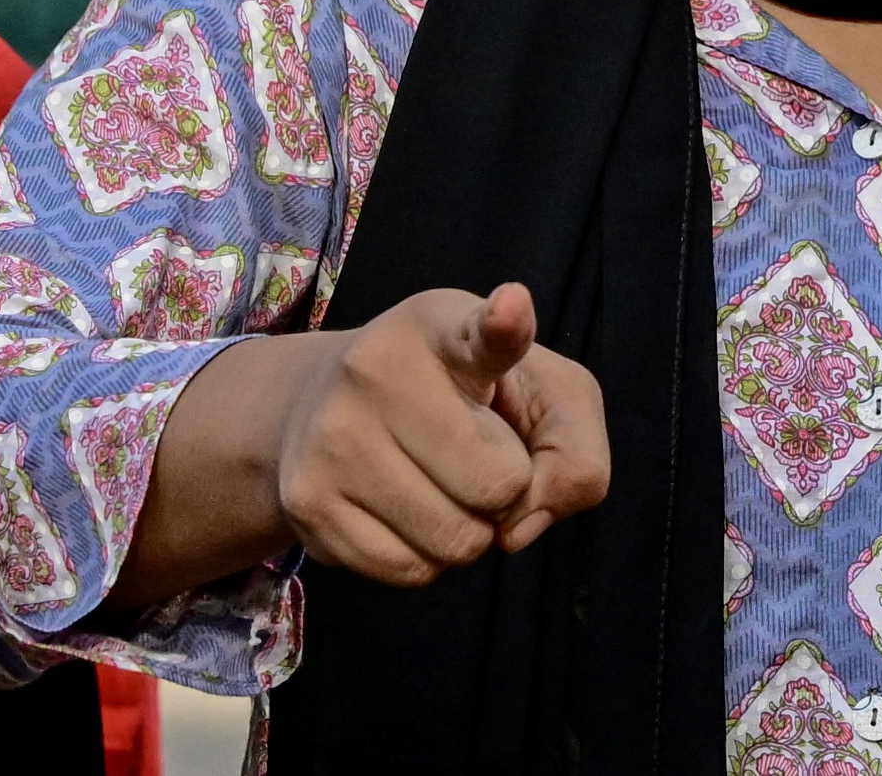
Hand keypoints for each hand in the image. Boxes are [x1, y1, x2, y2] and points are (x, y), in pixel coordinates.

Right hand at [271, 283, 609, 583]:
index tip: (510, 311)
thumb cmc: (458, 395)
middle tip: (474, 456)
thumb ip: (573, 444)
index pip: (480, 330)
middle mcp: (377, 371)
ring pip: (456, 541)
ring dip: (469, 531)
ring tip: (439, 482)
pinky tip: (404, 510)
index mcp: (442, 325)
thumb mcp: (535, 387)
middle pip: (499, 484)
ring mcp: (334, 438)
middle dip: (506, 489)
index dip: (503, 325)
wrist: (322, 406)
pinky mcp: (308, 502)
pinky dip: (426, 558)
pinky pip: (409, 570)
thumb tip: (521, 525)